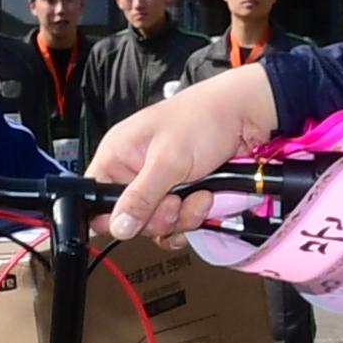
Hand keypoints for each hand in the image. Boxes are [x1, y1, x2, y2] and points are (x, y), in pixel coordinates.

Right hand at [91, 64, 280, 242]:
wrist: (246, 117)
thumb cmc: (203, 118)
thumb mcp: (168, 159)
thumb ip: (141, 196)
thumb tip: (118, 226)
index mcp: (118, 156)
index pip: (96, 199)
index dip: (111, 216)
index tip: (134, 220)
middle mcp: (134, 173)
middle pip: (129, 220)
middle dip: (157, 217)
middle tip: (175, 200)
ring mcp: (159, 187)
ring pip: (156, 226)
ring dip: (181, 218)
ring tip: (198, 195)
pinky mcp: (181, 196)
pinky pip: (176, 225)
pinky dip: (192, 219)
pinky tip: (204, 201)